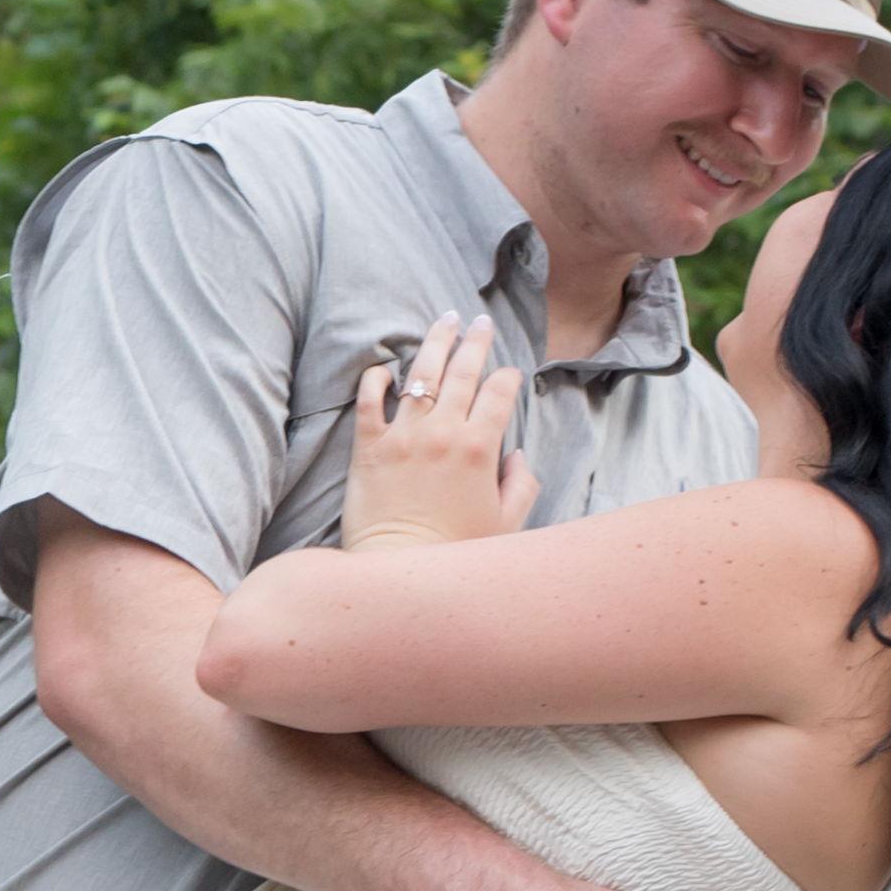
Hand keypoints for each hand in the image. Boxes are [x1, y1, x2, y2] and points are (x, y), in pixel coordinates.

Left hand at [339, 314, 538, 550]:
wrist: (399, 569)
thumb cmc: (456, 551)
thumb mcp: (507, 522)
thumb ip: (521, 484)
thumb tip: (517, 456)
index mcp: (480, 447)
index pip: (500, 393)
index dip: (508, 378)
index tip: (508, 373)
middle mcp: (443, 433)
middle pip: (463, 372)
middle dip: (476, 342)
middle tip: (479, 321)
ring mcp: (403, 436)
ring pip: (421, 375)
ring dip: (435, 344)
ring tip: (444, 321)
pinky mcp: (368, 447)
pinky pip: (369, 401)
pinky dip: (375, 380)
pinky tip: (384, 368)